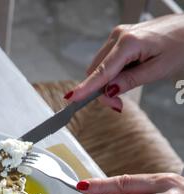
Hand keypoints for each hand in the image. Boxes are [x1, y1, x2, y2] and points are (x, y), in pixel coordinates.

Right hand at [64, 14, 183, 111]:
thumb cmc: (183, 45)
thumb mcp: (158, 70)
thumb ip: (130, 81)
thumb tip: (109, 91)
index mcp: (128, 43)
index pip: (101, 72)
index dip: (85, 89)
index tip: (71, 99)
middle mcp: (120, 36)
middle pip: (97, 71)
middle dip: (101, 91)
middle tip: (118, 106)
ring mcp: (120, 35)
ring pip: (101, 67)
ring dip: (107, 84)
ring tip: (125, 92)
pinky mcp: (123, 38)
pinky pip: (108, 60)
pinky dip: (112, 74)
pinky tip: (127, 77)